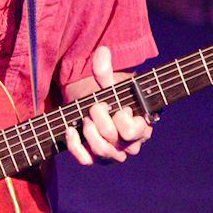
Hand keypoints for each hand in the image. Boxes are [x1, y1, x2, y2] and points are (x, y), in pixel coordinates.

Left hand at [65, 45, 152, 164]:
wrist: (104, 114)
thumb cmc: (114, 101)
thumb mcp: (112, 87)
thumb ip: (106, 72)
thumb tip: (102, 51)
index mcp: (142, 128)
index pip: (131, 131)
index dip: (120, 117)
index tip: (117, 106)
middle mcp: (130, 145)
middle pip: (113, 139)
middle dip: (100, 119)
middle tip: (95, 107)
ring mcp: (113, 155)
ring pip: (101, 151)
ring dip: (88, 132)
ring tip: (85, 119)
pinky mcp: (97, 160)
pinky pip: (85, 161)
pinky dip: (74, 145)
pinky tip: (70, 130)